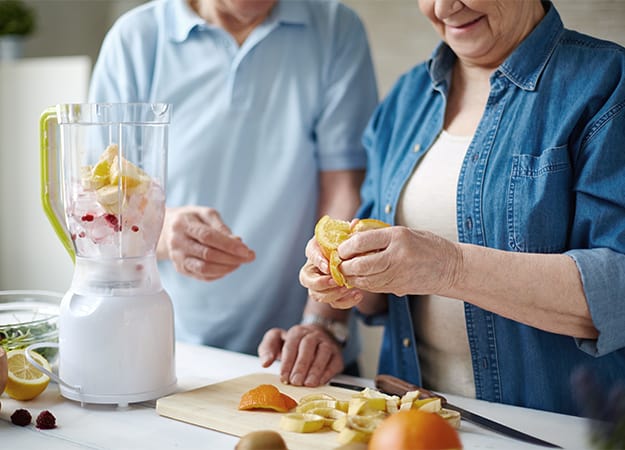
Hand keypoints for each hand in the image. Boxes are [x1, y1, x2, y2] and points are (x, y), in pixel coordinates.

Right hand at [157, 206, 254, 280]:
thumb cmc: (192, 219)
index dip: (229, 245)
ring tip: (240, 262)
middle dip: (232, 258)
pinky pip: (202, 276)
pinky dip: (219, 274)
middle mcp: (177, 242)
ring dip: (227, 268)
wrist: (166, 229)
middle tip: (249, 257)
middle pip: (207, 255)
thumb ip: (221, 227)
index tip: (246, 249)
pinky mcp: (181, 269)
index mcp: (182, 224)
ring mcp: (177, 258)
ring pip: (204, 269)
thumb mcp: (206, 214)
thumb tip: (237, 242)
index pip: (207, 237)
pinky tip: (229, 267)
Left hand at [257, 325, 343, 386]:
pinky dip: (328, 373)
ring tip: (308, 383)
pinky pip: (334, 362)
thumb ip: (267, 349)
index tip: (283, 377)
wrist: (318, 336)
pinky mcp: (337, 355)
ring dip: (315, 369)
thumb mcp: (276, 341)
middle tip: (295, 382)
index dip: (287, 362)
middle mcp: (313, 335)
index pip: (291, 345)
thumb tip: (265, 362)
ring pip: (323, 352)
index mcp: (297, 332)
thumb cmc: (294, 343)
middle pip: (308, 346)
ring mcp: (327, 343)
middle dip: (301, 365)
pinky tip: (320, 382)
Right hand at [299, 238, 364, 308]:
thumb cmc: (346, 244)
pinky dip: (345, 302)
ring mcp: (319, 284)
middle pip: (306, 279)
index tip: (328, 266)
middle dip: (320, 282)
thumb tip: (355, 223)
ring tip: (347, 288)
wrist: (354, 257)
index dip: (317, 260)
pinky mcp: (331, 295)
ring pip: (316, 294)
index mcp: (316, 249)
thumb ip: (349, 231)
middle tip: (335, 281)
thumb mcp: (347, 235)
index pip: (310, 253)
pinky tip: (358, 294)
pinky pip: (334, 303)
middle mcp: (313, 268)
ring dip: (331, 293)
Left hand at [339, 226, 461, 296]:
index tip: (340, 248)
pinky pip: (373, 287)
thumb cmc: (427, 245)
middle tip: (339, 263)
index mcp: (398, 237)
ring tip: (346, 271)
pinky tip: (359, 278)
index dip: (346, 247)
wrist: (452, 268)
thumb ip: (377, 232)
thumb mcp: (404, 231)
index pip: (362, 241)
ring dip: (351, 277)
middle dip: (345, 266)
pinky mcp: (398, 288)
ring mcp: (398, 274)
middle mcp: (397, 256)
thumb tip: (351, 230)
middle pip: (359, 265)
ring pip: (364, 280)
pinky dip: (362, 283)